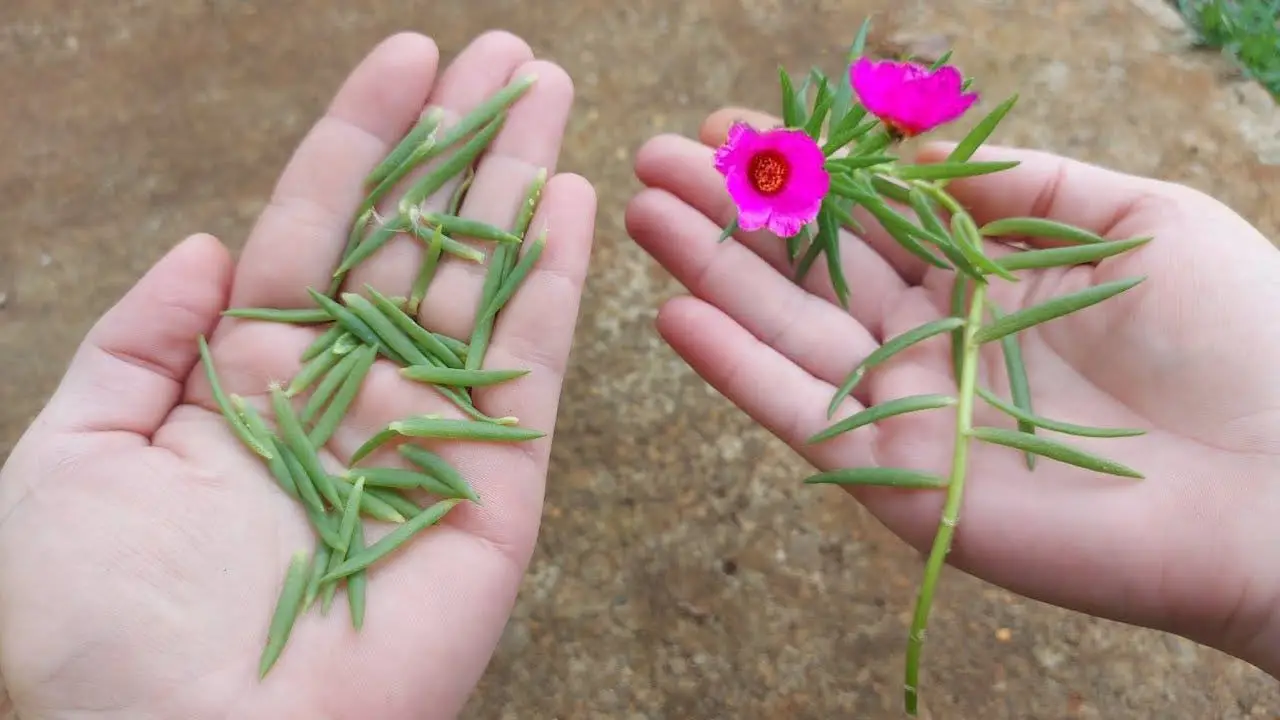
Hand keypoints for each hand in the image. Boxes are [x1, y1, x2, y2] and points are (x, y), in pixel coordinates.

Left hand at [0, 31, 593, 719]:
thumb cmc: (90, 635)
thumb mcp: (67, 457)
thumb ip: (138, 344)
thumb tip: (212, 251)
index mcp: (249, 387)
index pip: (319, 230)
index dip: (362, 139)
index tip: (408, 54)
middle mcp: (348, 403)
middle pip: (415, 244)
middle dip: (462, 144)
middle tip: (513, 53)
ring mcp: (428, 444)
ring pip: (482, 288)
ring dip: (520, 188)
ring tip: (554, 92)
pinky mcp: (496, 498)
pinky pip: (532, 373)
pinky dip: (555, 286)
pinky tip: (571, 203)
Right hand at [627, 107, 1279, 675]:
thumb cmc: (1239, 336)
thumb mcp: (1131, 217)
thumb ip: (1011, 184)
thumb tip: (906, 152)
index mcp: (983, 279)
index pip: (865, 217)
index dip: (798, 171)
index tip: (731, 125)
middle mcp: (930, 341)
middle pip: (807, 269)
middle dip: (732, 211)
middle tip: (656, 157)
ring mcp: (907, 410)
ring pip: (785, 334)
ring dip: (711, 274)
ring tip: (644, 212)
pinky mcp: (893, 478)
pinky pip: (797, 417)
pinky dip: (733, 369)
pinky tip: (675, 314)